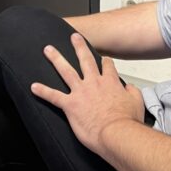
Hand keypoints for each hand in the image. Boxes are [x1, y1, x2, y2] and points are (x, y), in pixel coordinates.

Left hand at [30, 33, 144, 155]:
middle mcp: (94, 83)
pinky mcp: (70, 105)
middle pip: (85, 59)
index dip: (105, 61)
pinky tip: (34, 87)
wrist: (116, 133)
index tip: (103, 59)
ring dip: (56, 59)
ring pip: (66, 71)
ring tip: (48, 50)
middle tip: (73, 37)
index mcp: (110, 82)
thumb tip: (129, 88)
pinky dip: (43, 91)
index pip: (107, 65)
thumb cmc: (126, 121)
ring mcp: (80, 92)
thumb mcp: (136, 102)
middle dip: (78, 46)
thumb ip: (132, 92)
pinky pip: (53, 96)